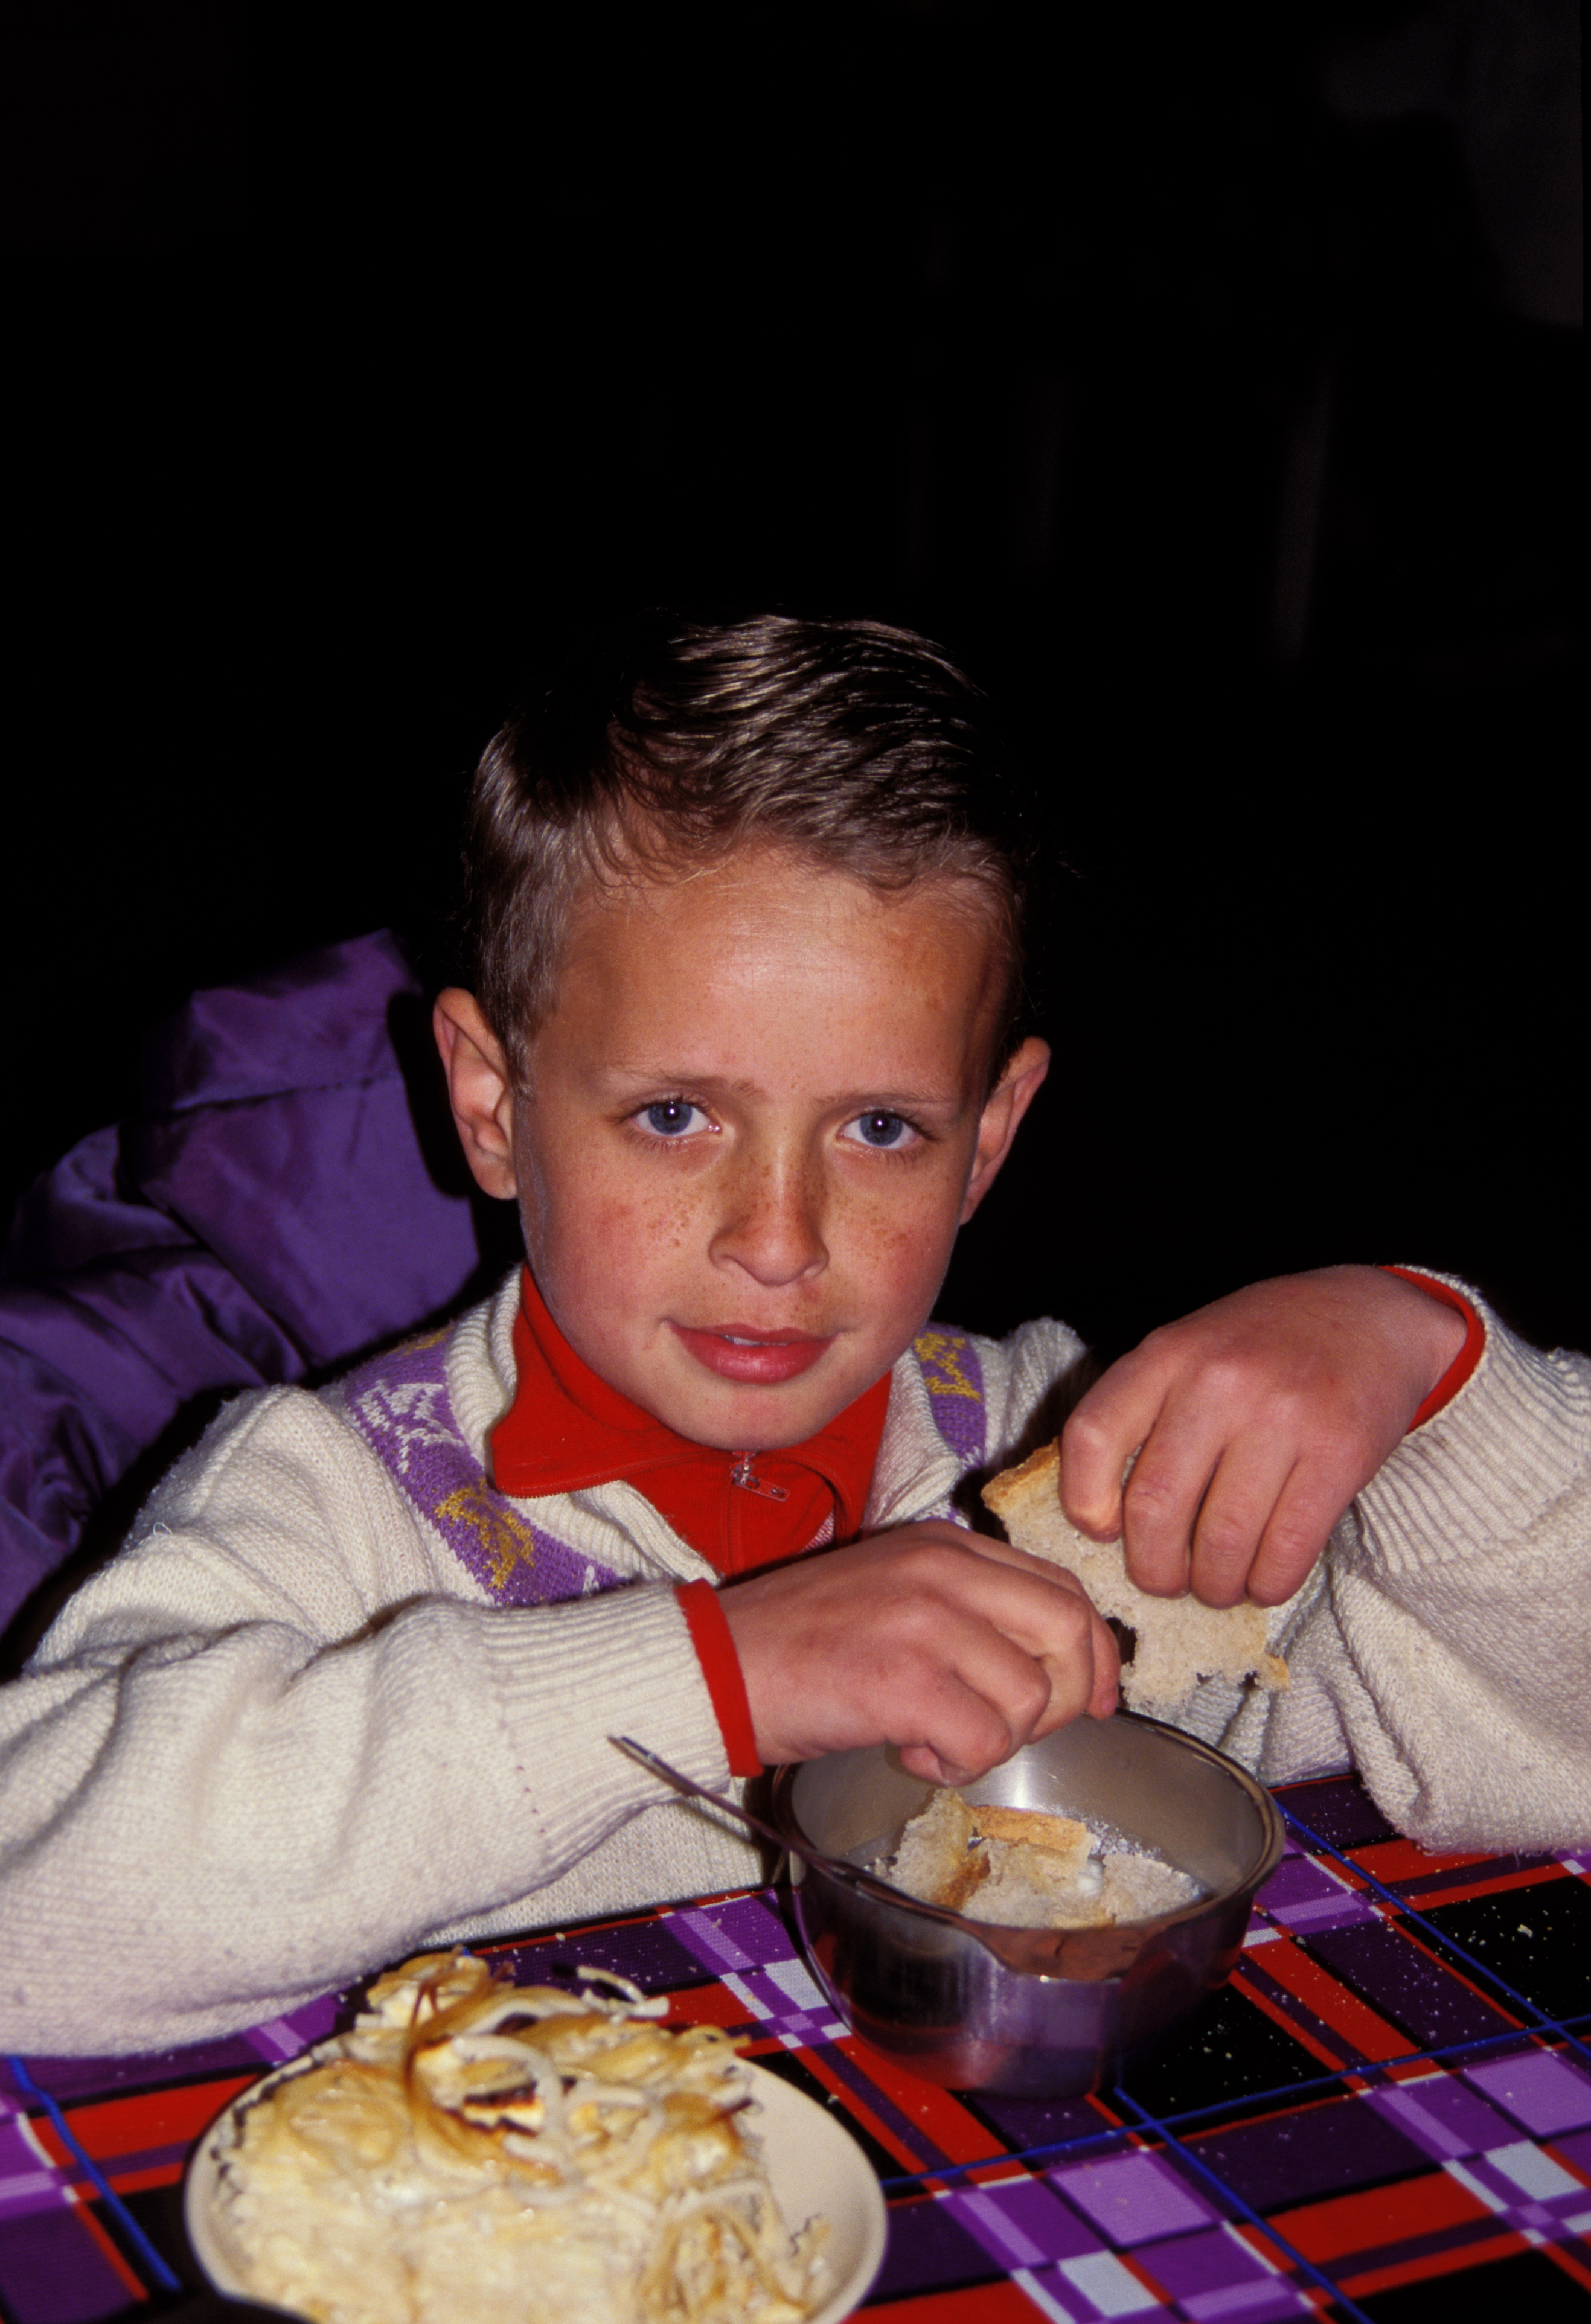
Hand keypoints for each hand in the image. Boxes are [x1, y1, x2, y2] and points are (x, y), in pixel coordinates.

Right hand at [719, 1521, 1118, 1783]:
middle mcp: (943, 1571)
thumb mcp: (893, 1592)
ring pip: (1033, 1697)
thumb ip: (966, 1608)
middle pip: (1069, 1630)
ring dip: (996, 1740)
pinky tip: (910, 1751)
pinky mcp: (904, 1681)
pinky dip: (958, 1764)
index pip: (1062, 1586)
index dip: (1095, 1651)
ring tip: (935, 1737)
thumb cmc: (799, 1643)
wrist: (714, 1666)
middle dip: (1068, 1697)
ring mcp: (925, 1623)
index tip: (1095, 1698)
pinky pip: (986, 1742)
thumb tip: (1050, 1665)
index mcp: (944, 1545)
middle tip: (1018, 1731)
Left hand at [1059, 1266, 1468, 1609]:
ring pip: (1222, 1542)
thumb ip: (1145, 1409)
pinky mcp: (1339, 1454)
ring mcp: (1282, 1416)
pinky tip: (1264, 1580)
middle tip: (1167, 1578)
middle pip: (1154, 1508)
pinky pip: (1286, 1550)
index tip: (1103, 1529)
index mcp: (1167, 1354)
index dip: (1084, 1501)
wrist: (1371, 1316)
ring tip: (1218, 1584)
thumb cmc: (1264, 1345)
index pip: (1091, 1436)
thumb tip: (1105, 1514)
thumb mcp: (1191, 1347)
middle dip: (1154, 1569)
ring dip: (1214, 1586)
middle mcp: (1218, 1381)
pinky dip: (1268, 1584)